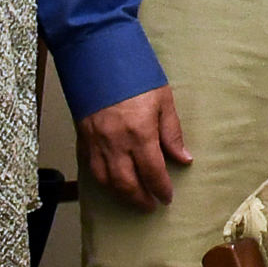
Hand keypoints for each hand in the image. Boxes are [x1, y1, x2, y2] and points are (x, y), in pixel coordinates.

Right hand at [79, 85, 190, 207]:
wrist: (100, 60)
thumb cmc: (135, 77)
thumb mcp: (163, 100)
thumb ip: (172, 133)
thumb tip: (184, 159)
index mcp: (140, 134)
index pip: (152, 172)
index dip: (161, 188)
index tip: (167, 197)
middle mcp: (116, 143)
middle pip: (127, 184)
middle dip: (140, 199)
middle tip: (151, 205)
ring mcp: (96, 143)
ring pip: (106, 181)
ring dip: (121, 195)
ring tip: (134, 198)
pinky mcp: (83, 138)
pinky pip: (91, 169)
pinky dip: (103, 181)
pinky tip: (112, 184)